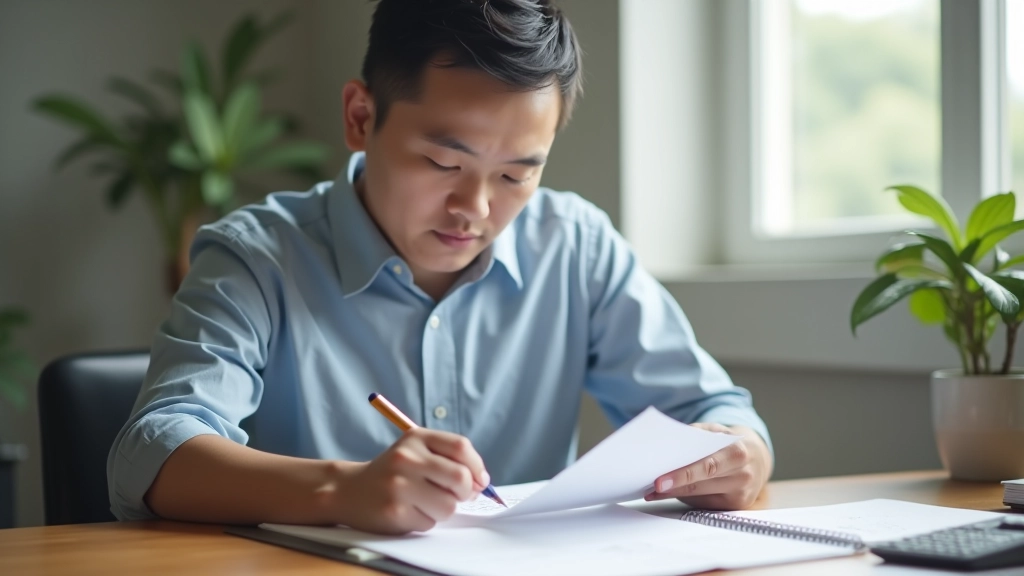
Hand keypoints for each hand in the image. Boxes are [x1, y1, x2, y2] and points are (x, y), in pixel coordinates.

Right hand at [335, 428, 489, 533]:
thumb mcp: (416, 451)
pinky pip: (430, 522)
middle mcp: (406, 458)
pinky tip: (410, 511)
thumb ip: (449, 459)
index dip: (477, 466)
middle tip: (458, 495)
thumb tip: (481, 483)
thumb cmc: (394, 472)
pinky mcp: (395, 511)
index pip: (461, 447)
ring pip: (448, 505)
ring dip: (444, 509)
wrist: (349, 490)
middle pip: (459, 477)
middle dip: (466, 491)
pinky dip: (426, 520)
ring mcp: (399, 485)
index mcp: (415, 438)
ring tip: (426, 503)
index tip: (479, 479)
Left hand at [645, 423, 771, 508]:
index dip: (681, 475)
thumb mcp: (715, 431)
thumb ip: (693, 437)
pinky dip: (686, 499)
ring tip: (653, 491)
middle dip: (672, 487)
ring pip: (700, 497)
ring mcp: (741, 494)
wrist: (757, 458)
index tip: (658, 481)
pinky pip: (705, 504)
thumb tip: (665, 450)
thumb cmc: (728, 442)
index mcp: (737, 452)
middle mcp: (743, 476)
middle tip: (649, 489)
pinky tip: (671, 494)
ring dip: (674, 495)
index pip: (706, 466)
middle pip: (700, 485)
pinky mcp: (736, 506)